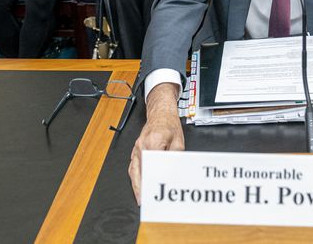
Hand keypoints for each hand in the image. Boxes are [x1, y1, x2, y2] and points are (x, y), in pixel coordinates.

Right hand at [128, 83, 183, 204]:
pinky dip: (135, 177)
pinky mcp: (135, 149)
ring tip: (140, 198)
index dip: (154, 179)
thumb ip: (175, 157)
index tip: (156, 190)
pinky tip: (138, 185)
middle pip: (140, 170)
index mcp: (154, 142)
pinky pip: (133, 166)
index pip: (153, 165)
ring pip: (133, 170)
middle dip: (141, 187)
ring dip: (136, 185)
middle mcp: (142, 145)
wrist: (161, 112)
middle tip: (145, 200)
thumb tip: (173, 171)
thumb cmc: (169, 124)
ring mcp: (137, 148)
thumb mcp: (179, 141)